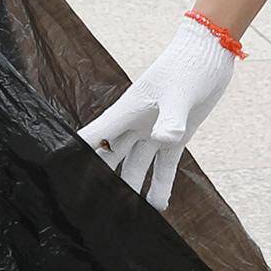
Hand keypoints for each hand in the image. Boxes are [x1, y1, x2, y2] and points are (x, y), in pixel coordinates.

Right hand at [76, 19, 240, 209]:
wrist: (210, 53)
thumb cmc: (188, 65)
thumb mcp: (179, 92)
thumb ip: (171, 118)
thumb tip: (164, 140)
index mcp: (127, 111)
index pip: (94, 136)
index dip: (76, 153)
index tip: (61, 175)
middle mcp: (135, 124)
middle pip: (110, 156)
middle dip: (101, 179)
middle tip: (91, 207)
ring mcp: (154, 130)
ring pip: (135, 165)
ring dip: (131, 189)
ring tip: (127, 217)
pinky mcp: (176, 136)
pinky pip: (163, 166)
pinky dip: (160, 184)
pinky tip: (159, 206)